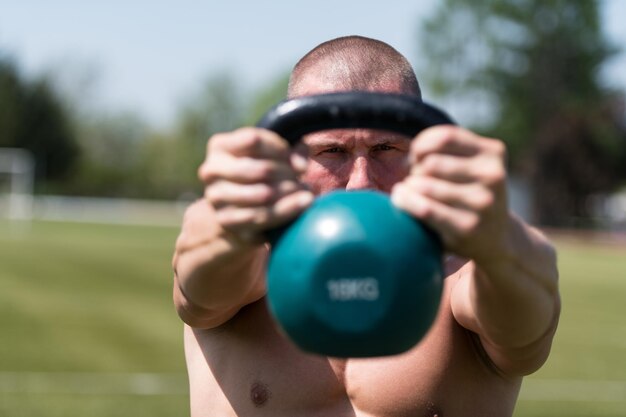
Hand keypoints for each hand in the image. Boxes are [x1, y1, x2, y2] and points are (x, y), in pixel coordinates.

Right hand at [198, 127, 313, 244]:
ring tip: (306, 192)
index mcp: (219, 146)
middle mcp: (211, 170)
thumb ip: (290, 150)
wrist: (236, 207)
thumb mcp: (270, 153)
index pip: (254, 140)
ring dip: (290, 193)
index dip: (281, 149)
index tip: (294, 158)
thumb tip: (300, 166)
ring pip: (263, 194)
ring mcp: (216, 197)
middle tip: (301, 179)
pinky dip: (287, 210)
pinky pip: (262, 216)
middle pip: (261, 169)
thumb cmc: (258, 172)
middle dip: (288, 174)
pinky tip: (302, 204)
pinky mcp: (226, 220)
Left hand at [391, 126, 511, 263]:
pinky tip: (400, 200)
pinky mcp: (467, 227)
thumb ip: (447, 150)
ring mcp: (483, 202)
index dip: (421, 144)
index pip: (445, 137)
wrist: (497, 239)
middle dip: (415, 169)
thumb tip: (414, 152)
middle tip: (415, 180)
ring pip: (424, 186)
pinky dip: (405, 202)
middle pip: (431, 163)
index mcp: (493, 153)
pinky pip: (424, 209)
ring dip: (408, 187)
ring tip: (409, 191)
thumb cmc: (471, 194)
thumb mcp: (471, 165)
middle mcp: (492, 175)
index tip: (416, 157)